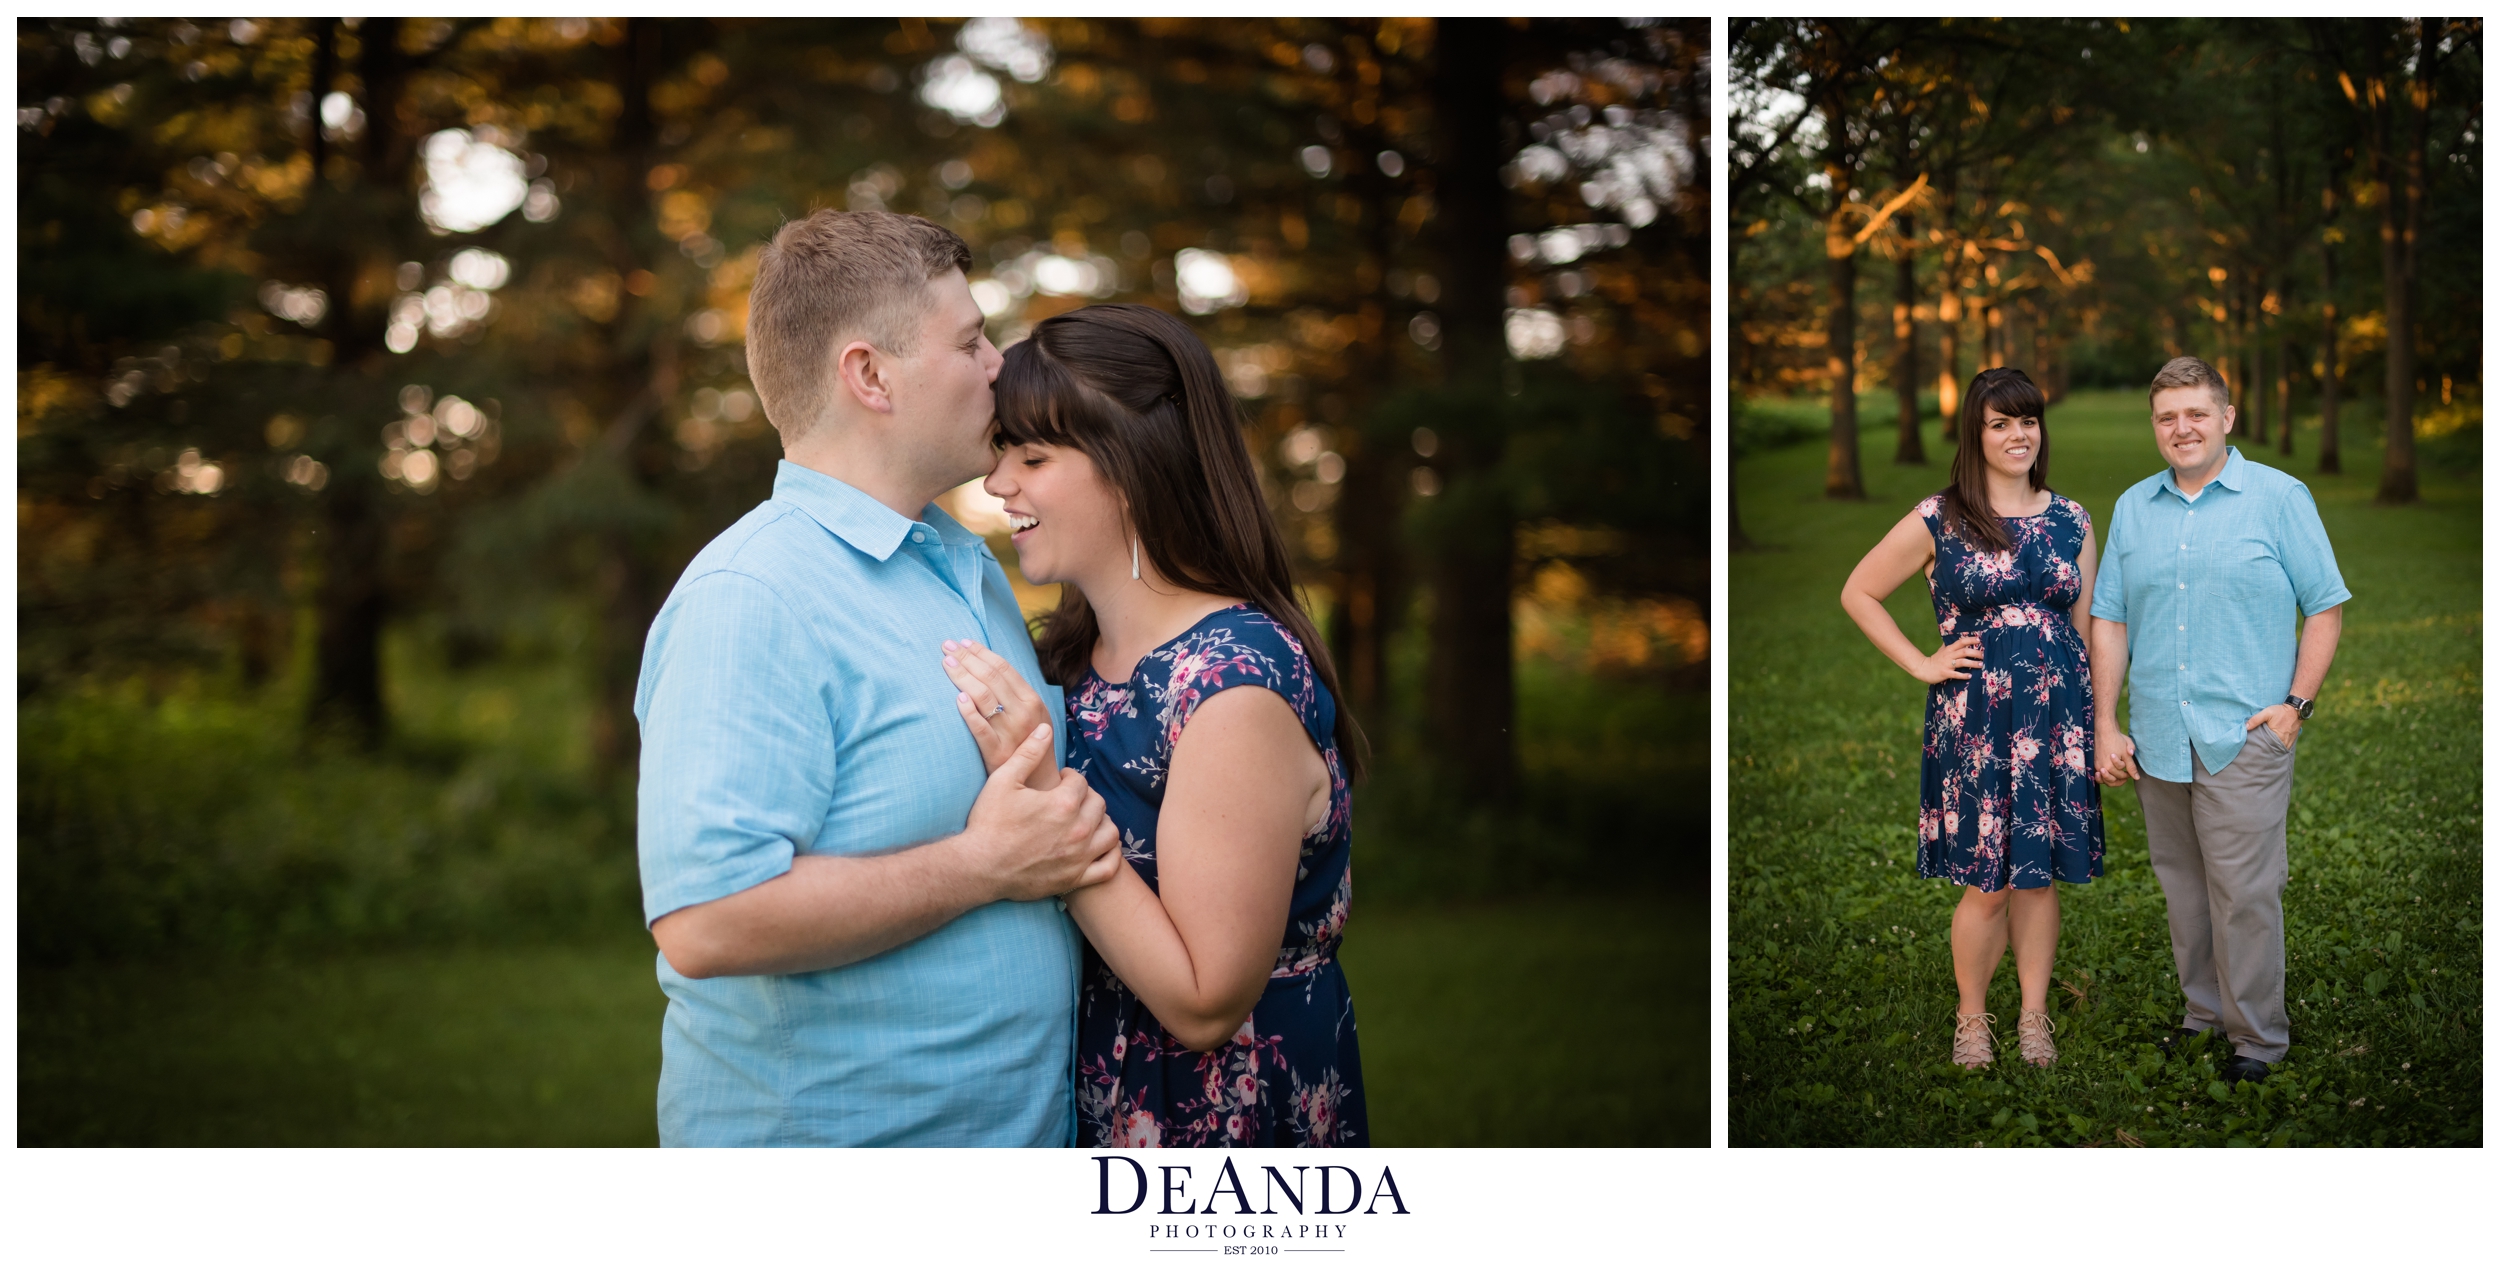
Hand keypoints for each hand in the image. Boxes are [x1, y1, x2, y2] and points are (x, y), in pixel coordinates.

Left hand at [945, 638, 1054, 790]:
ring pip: (983, 697)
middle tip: (947, 646)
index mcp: (1032, 700)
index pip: (1003, 668)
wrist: (1037, 783)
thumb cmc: (1029, 744)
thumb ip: (1014, 693)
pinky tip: (957, 698)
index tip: (962, 642)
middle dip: (967, 658)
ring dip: (963, 676)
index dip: (981, 652)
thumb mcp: (1031, 715)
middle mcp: (1023, 714)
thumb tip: (987, 665)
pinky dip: (968, 712)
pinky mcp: (996, 753)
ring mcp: (1010, 733)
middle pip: (990, 677)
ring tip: (946, 663)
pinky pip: (979, 729)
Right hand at [960, 723, 1122, 902]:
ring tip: (1084, 820)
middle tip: (1069, 800)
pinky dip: (1110, 855)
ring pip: (1110, 832)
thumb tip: (1046, 729)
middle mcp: (1078, 830)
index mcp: (1063, 803)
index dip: (1069, 778)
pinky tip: (1098, 846)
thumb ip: (1028, 753)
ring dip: (1101, 822)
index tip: (1059, 782)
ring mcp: (1079, 857)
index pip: (1081, 782)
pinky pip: (1109, 866)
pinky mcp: (1075, 878)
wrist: (978, 867)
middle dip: (1085, 797)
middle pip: (1098, 804)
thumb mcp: (1003, 780)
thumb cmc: (988, 823)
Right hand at [1913, 633, 1983, 684]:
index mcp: (1949, 649)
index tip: (1979, 640)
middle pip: (1964, 651)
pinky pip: (1955, 674)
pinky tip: (1970, 676)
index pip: (1961, 642)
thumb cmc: (1934, 660)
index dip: (1970, 640)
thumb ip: (1949, 645)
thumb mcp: (1941, 650)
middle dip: (1975, 653)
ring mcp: (1947, 664)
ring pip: (1962, 662)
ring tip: (1981, 665)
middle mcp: (1949, 655)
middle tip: (1984, 655)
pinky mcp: (1945, 673)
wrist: (1923, 669)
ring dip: (1972, 663)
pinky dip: (1963, 675)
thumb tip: (1956, 640)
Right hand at [2095, 722, 2138, 783]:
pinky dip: (2103, 778)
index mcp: (2110, 766)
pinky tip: (2108, 775)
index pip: (2121, 776)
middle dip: (2121, 777)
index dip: (2128, 774)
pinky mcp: (2094, 763)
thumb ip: (2131, 767)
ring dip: (2112, 779)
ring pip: (2105, 780)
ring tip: (2118, 775)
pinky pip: (2098, 776)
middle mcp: (2102, 768)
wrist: (2104, 731)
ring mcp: (2097, 766)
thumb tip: (2137, 778)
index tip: (2130, 769)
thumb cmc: (2117, 740)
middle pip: (2113, 780)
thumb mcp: (2127, 754)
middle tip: (2126, 773)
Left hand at [2246, 704, 2300, 750]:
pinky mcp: (2292, 741)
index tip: (2253, 749)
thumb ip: (2256, 719)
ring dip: (2272, 749)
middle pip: (2272, 750)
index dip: (2259, 748)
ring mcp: (2289, 742)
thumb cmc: (2281, 711)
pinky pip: (2283, 747)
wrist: (2296, 709)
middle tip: (2257, 750)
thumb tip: (2245, 727)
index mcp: (2277, 737)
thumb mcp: (2267, 712)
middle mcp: (2284, 742)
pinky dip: (2278, 747)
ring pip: (2278, 749)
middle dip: (2265, 750)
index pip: (2266, 747)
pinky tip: (2272, 746)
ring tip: (2264, 749)